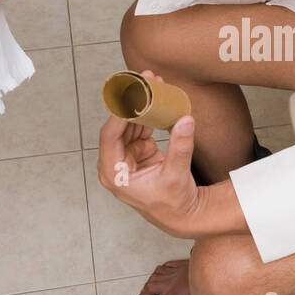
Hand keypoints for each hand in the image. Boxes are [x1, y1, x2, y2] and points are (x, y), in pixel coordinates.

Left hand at [96, 71, 203, 237]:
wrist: (181, 213)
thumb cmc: (174, 202)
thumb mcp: (176, 174)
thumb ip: (180, 147)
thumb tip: (185, 120)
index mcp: (115, 175)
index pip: (110, 138)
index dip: (119, 114)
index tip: (130, 94)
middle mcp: (114, 165)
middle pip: (117, 126)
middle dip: (131, 103)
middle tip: (144, 80)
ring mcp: (125, 156)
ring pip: (127, 123)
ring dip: (139, 104)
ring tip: (152, 83)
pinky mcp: (136, 151)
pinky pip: (138, 127)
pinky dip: (147, 114)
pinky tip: (156, 99)